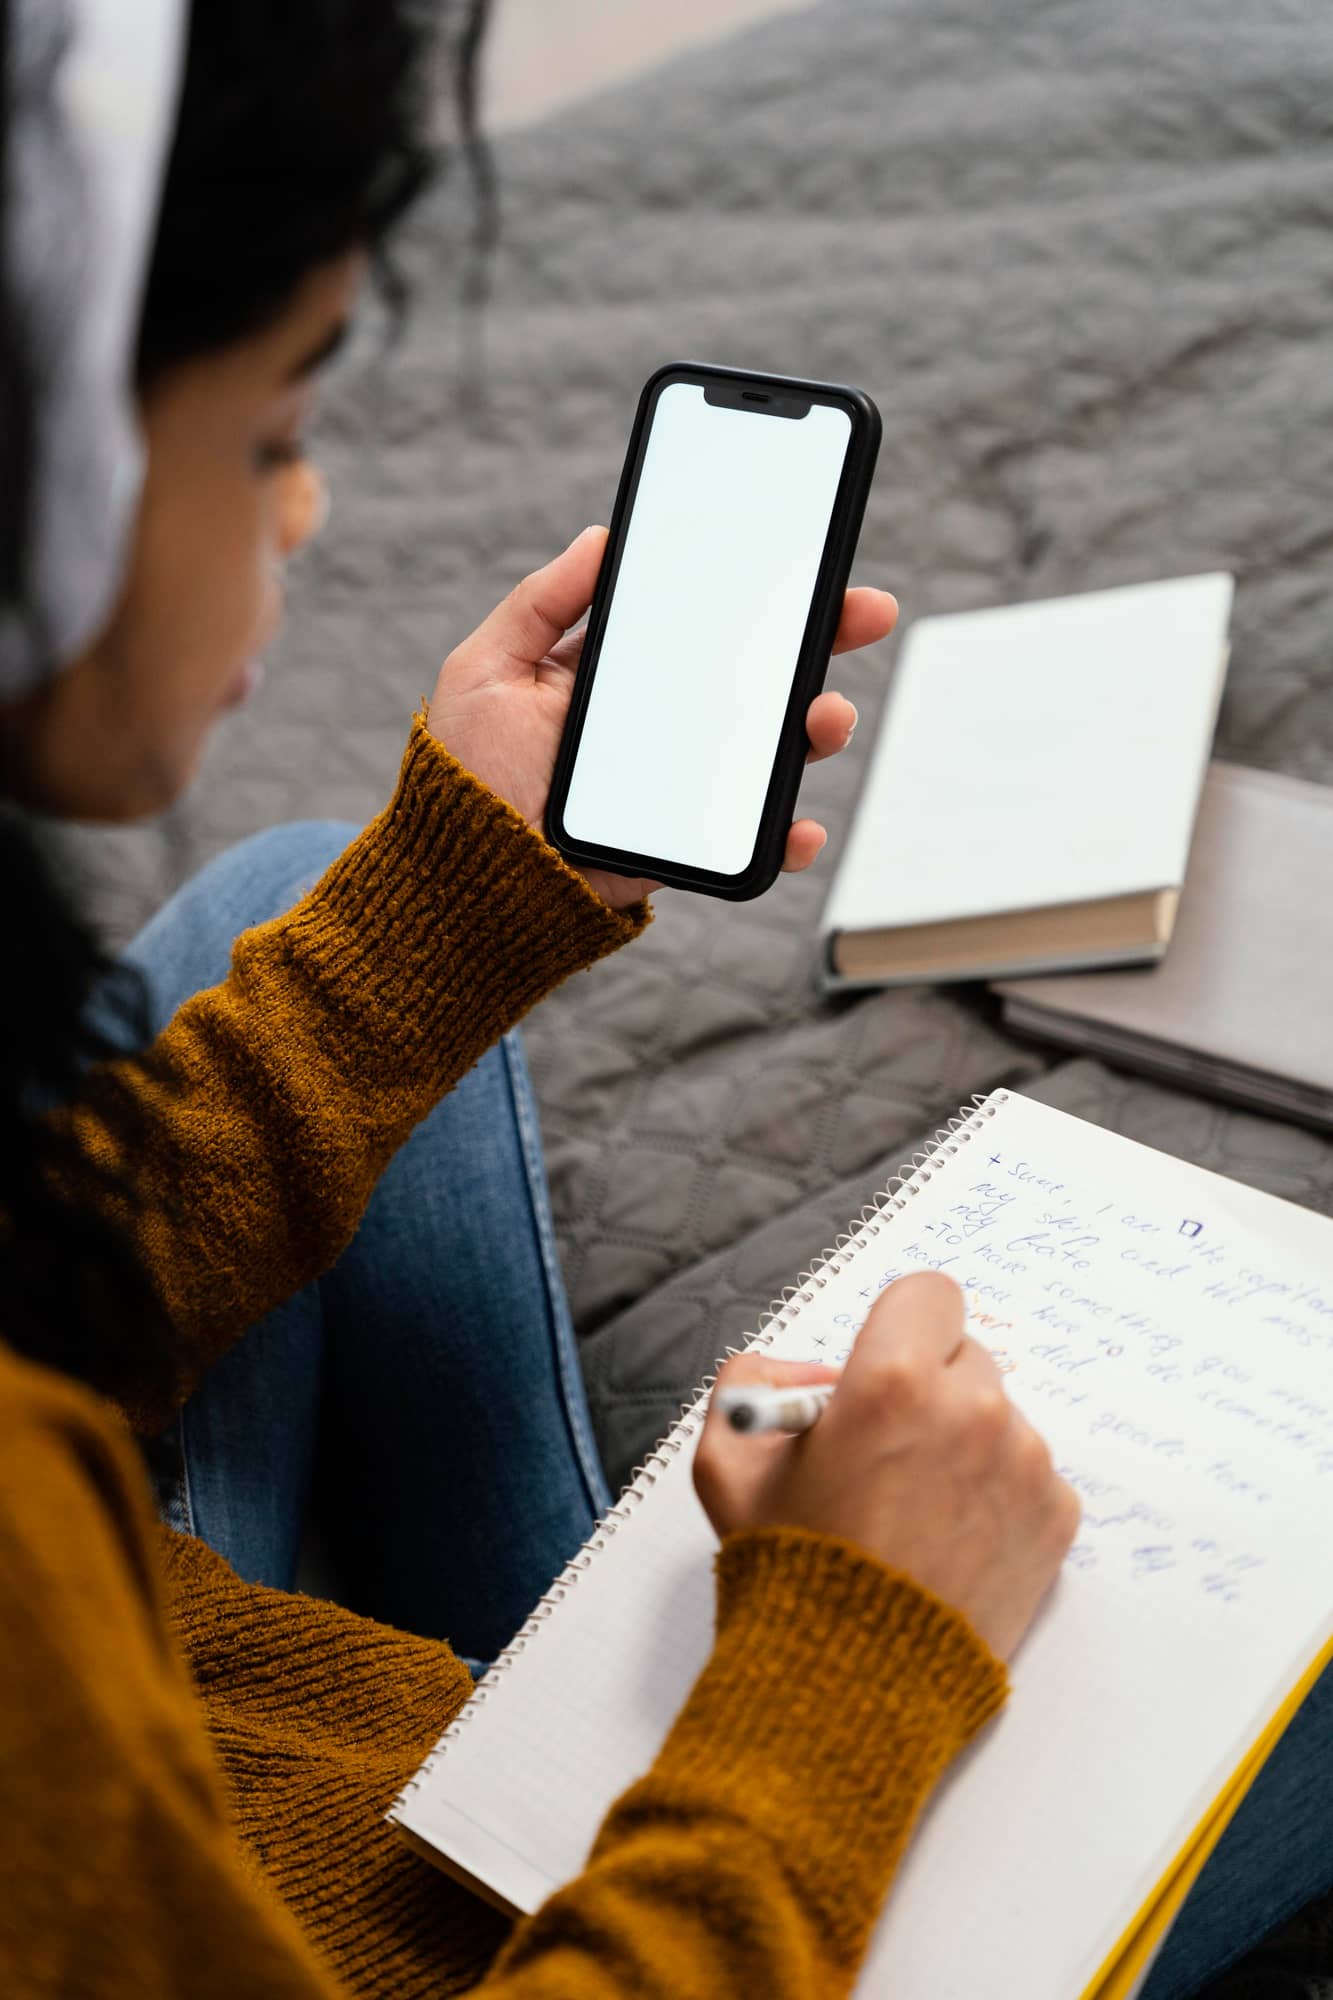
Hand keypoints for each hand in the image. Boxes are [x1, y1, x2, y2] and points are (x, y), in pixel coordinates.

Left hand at [426, 525, 897, 909]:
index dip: (763, 592)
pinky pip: (749, 840)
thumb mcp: (485, 669)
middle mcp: (663, 723)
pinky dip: (784, 835)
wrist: (457, 881)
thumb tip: (603, 536)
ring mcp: (680, 786)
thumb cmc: (461, 774)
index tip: (811, 557)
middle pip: (758, 677)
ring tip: (825, 716)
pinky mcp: (682, 846)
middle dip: (821, 641)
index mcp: (623, 673)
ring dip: (815, 729)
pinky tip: (798, 825)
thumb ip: (541, 602)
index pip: (707, 621)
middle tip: (864, 612)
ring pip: (770, 752)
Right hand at [693, 1273, 1079, 1659]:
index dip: (900, 1327)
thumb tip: (813, 1372)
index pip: (930, 1294)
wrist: (850, 1685)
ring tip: (915, 1512)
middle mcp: (971, 1410)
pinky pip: (1028, 1476)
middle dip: (930, 1390)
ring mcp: (1023, 1465)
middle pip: (966, 1357)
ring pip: (998, 1419)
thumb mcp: (727, 1460)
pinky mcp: (1055, 1518)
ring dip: (963, 1445)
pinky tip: (948, 1542)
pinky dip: (994, 1497)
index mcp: (892, 1379)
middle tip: (889, 1450)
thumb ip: (754, 1382)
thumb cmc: (787, 1569)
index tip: (882, 1367)